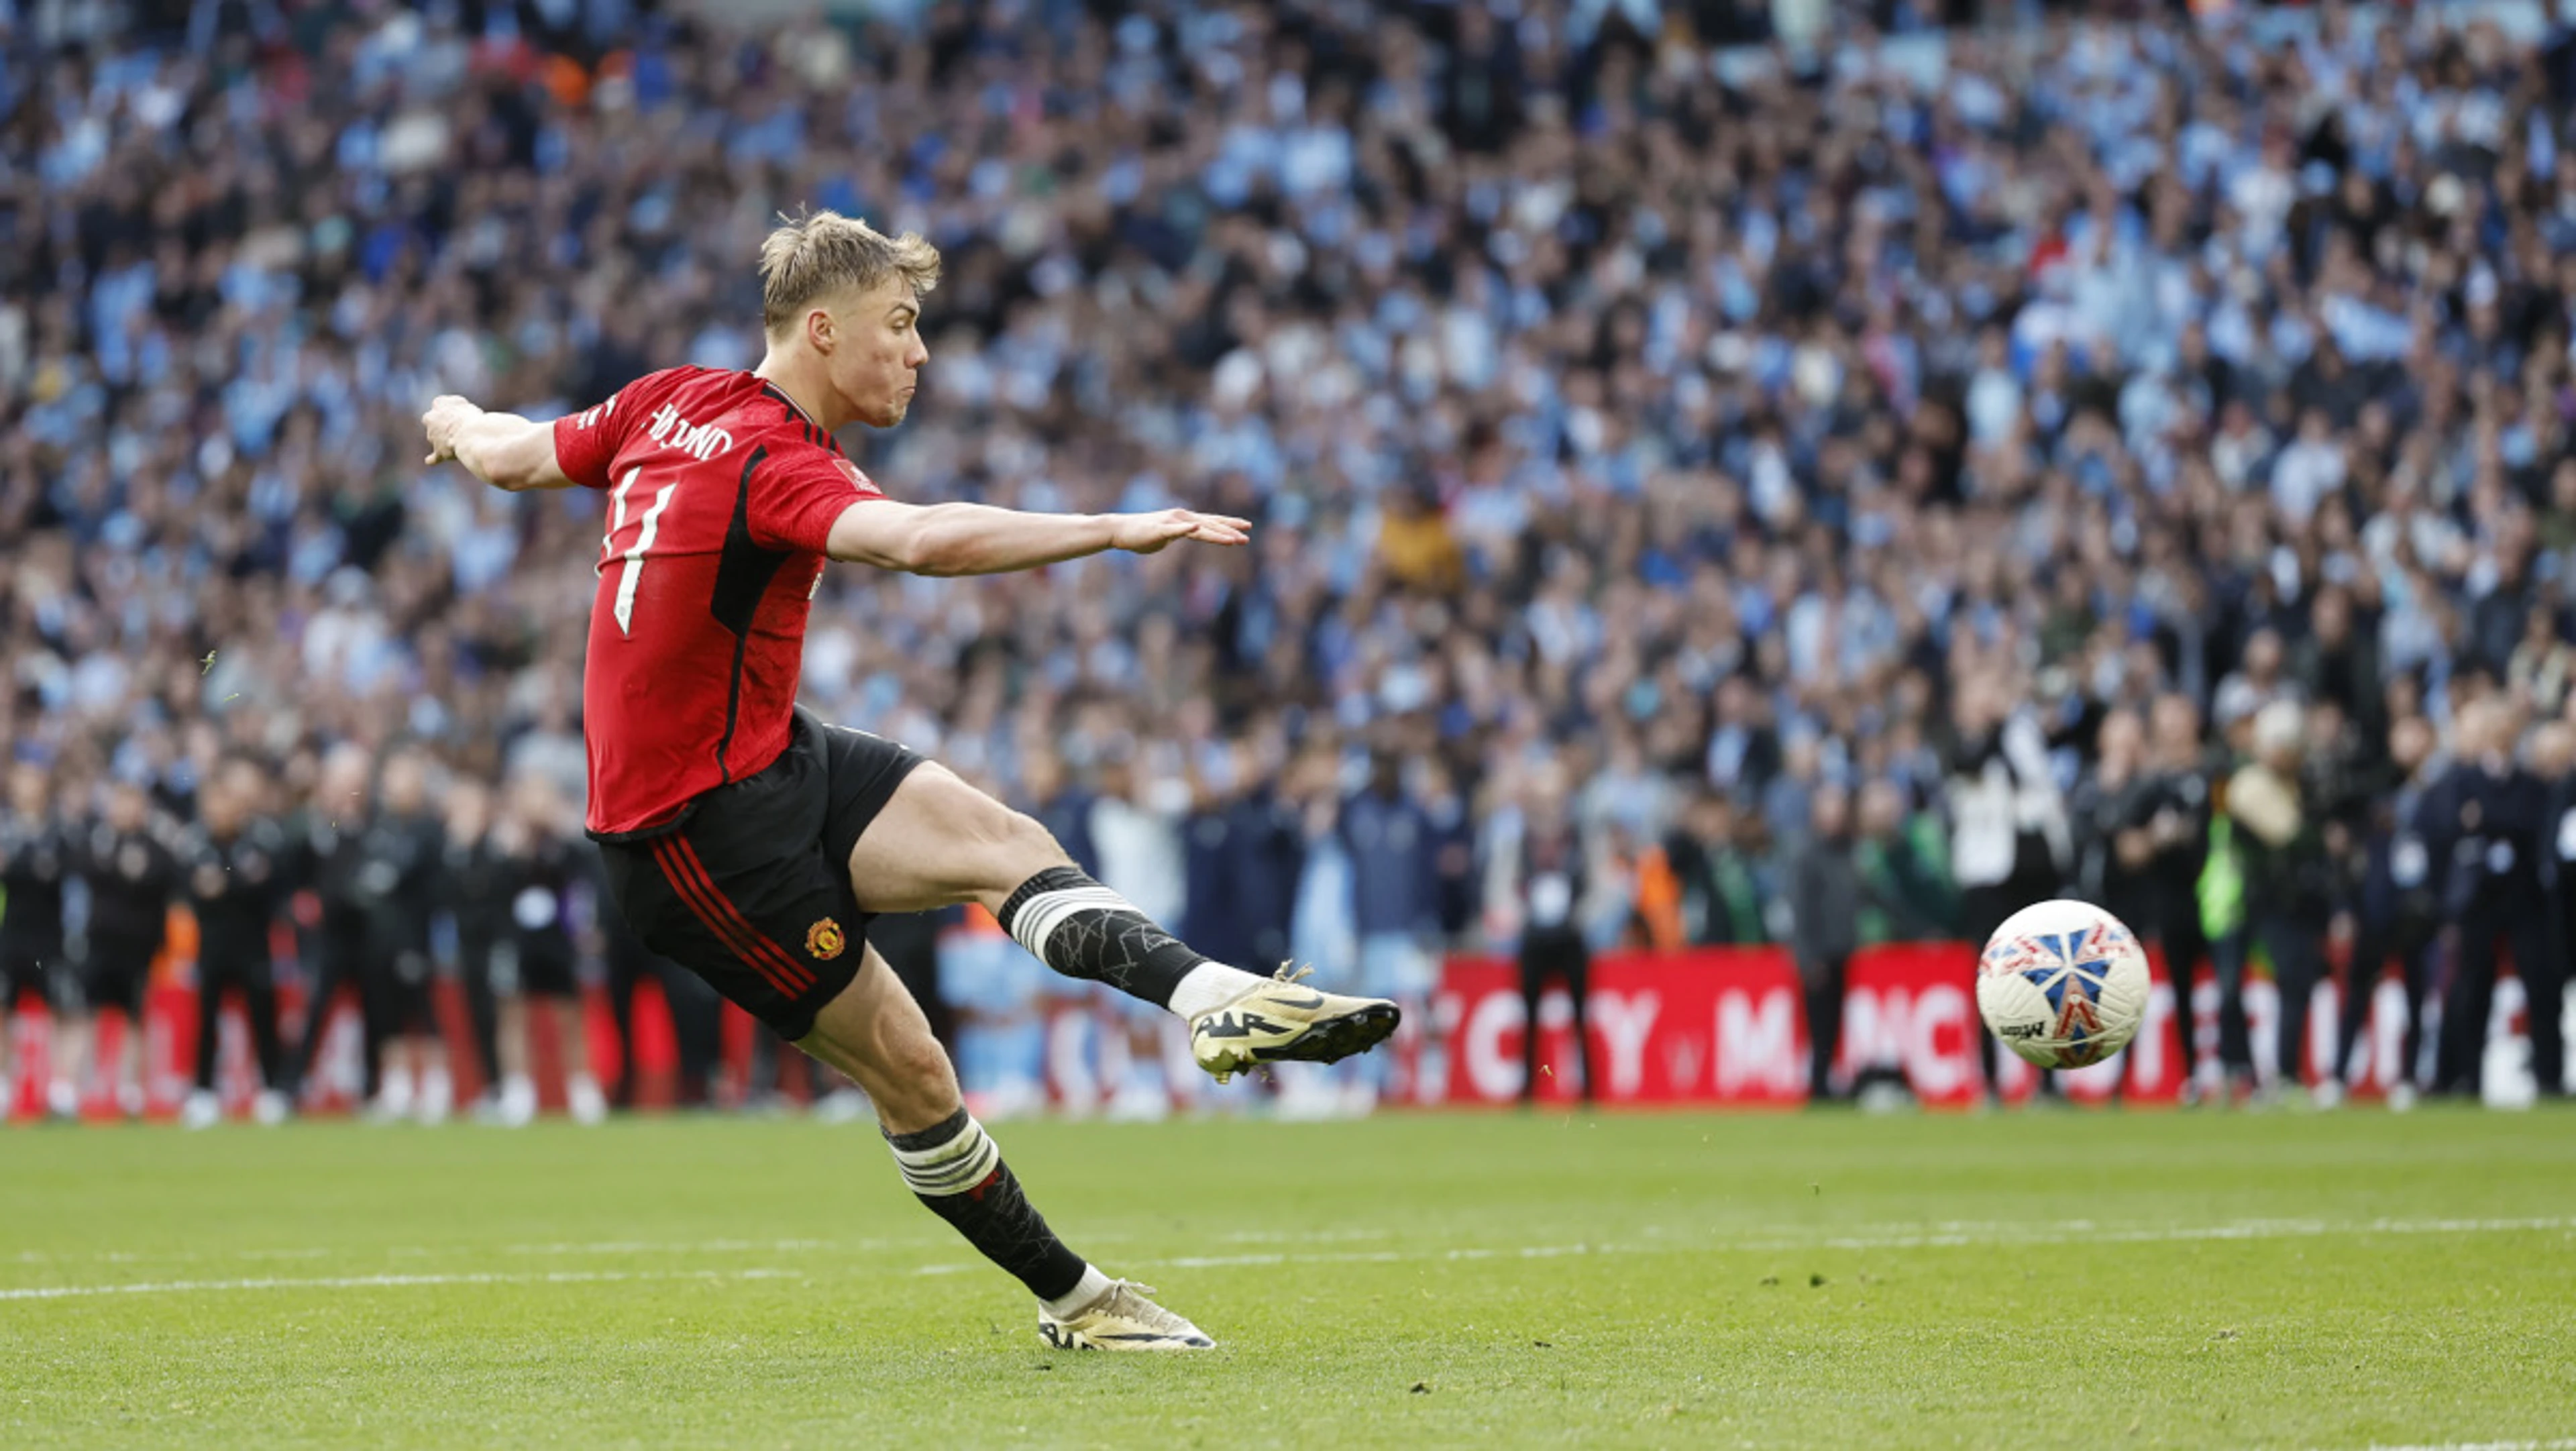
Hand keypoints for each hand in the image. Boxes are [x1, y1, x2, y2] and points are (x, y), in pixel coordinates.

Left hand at [421, 394, 480, 465]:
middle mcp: (431, 418)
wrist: (469, 434)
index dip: (450, 411)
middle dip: (440, 426)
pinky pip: (435, 456)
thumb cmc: (472, 418)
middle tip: (454, 429)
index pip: (440, 404)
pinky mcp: (438, 450)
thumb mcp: (467, 407)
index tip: (459, 414)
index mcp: (439, 403)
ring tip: (456, 443)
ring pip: (434, 438)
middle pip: (432, 422)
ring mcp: (432, 435)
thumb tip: (459, 420)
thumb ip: (459, 411)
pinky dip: (433, 459)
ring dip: (443, 441)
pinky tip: (429, 460)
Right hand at [1108, 508, 1250, 554]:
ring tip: (1233, 540)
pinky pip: (1176, 530)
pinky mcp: (1160, 529)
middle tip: (1247, 535)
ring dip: (1216, 534)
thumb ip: (1179, 535)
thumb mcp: (1166, 536)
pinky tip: (1197, 528)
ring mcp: (1171, 523)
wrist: (1120, 531)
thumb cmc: (1141, 535)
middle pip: (1210, 524)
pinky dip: (1186, 529)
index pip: (1211, 521)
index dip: (1229, 524)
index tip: (1246, 527)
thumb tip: (1185, 535)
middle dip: (1230, 530)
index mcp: (1184, 520)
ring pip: (1198, 528)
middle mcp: (1181, 518)